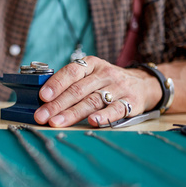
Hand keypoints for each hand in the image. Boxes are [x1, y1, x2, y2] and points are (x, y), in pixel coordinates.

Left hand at [33, 56, 162, 126]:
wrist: (144, 84)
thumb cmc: (107, 81)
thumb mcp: (91, 74)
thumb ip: (72, 83)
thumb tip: (44, 100)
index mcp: (91, 64)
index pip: (71, 72)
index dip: (56, 84)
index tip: (42, 96)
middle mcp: (105, 74)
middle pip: (78, 90)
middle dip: (56, 104)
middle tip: (41, 116)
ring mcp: (118, 88)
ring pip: (92, 101)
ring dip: (72, 113)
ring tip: (56, 122)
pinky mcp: (131, 102)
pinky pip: (116, 110)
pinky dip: (104, 116)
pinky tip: (92, 121)